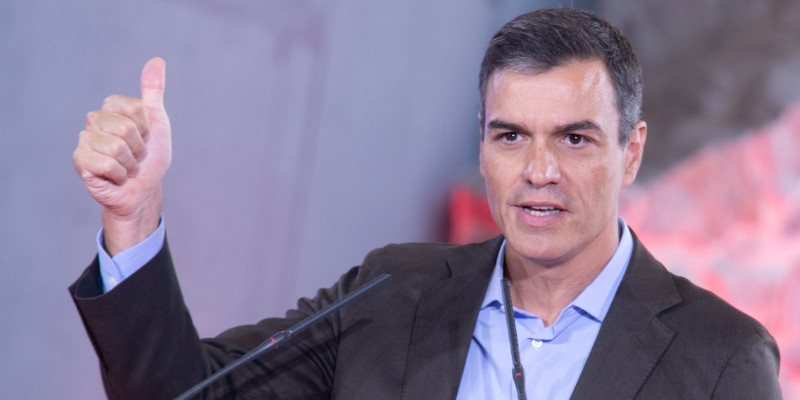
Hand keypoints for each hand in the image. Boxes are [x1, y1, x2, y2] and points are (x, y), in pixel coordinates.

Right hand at [73, 57, 171, 254]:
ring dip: (130, 163)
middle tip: (136, 156)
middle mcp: (95, 120)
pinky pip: (106, 164)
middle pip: (125, 128)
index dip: (146, 127)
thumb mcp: (158, 122)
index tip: (146, 137)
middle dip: (139, 148)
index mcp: (112, 107)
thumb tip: (157, 60)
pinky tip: (116, 177)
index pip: (133, 108)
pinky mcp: (80, 161)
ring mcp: (85, 140)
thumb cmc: (150, 157)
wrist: (143, 190)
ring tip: (127, 167)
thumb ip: (154, 91)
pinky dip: (119, 175)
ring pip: (116, 147)